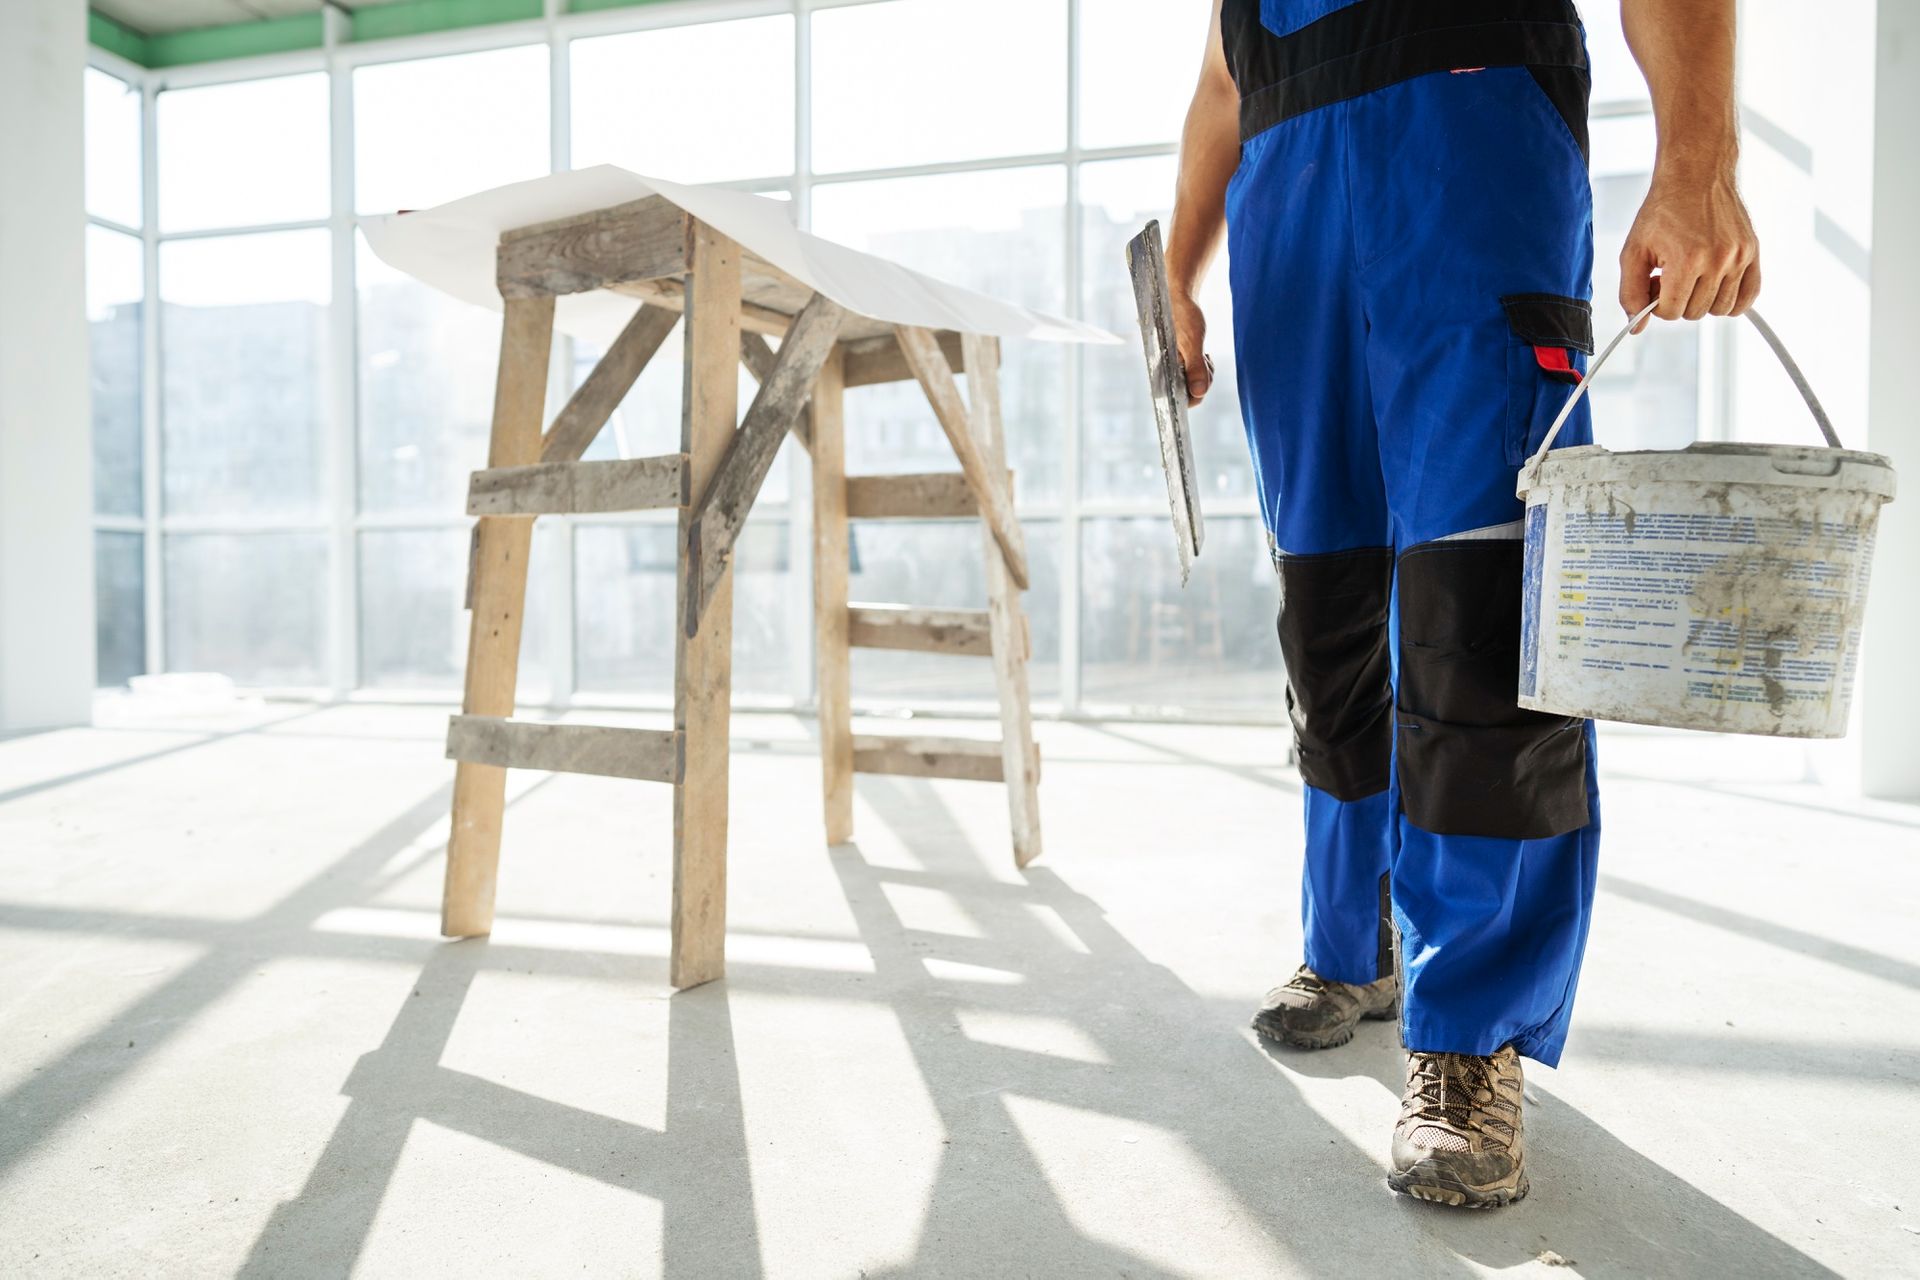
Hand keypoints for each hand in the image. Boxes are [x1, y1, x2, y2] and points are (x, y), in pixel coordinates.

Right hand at [1171, 289, 1213, 406]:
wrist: (1179, 298)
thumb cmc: (1182, 316)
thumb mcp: (1192, 342)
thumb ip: (1195, 367)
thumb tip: (1199, 393)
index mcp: (1163, 370)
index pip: (1180, 400)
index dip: (1196, 394)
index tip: (1203, 376)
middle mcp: (1166, 372)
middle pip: (1191, 393)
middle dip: (1203, 379)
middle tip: (1205, 359)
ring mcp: (1174, 367)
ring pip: (1196, 383)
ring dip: (1205, 371)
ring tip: (1204, 355)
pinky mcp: (1181, 362)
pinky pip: (1196, 374)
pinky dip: (1204, 366)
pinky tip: (1204, 354)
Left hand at [1620, 166, 1760, 331]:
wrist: (1696, 175)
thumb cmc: (1663, 211)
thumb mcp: (1633, 251)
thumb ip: (1631, 292)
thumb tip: (1636, 327)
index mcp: (1687, 260)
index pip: (1671, 312)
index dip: (1656, 303)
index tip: (1655, 283)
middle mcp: (1718, 260)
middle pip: (1695, 312)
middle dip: (1677, 300)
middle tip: (1670, 275)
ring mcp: (1739, 256)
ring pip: (1720, 309)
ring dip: (1702, 301)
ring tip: (1692, 276)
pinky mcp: (1753, 251)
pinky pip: (1749, 296)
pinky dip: (1732, 301)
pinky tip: (1714, 287)